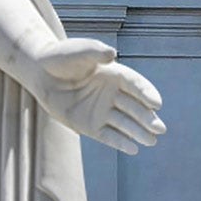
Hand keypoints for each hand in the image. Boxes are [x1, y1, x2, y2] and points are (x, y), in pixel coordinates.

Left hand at [24, 38, 164, 154]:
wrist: (41, 73)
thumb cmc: (62, 57)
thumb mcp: (80, 51)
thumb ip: (96, 52)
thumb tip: (112, 55)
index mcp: (116, 75)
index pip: (136, 85)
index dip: (147, 94)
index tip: (157, 104)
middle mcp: (113, 94)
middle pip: (135, 108)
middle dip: (147, 118)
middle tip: (160, 129)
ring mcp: (102, 111)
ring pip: (124, 124)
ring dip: (138, 133)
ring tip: (151, 142)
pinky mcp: (90, 126)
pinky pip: (109, 136)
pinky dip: (120, 143)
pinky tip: (133, 149)